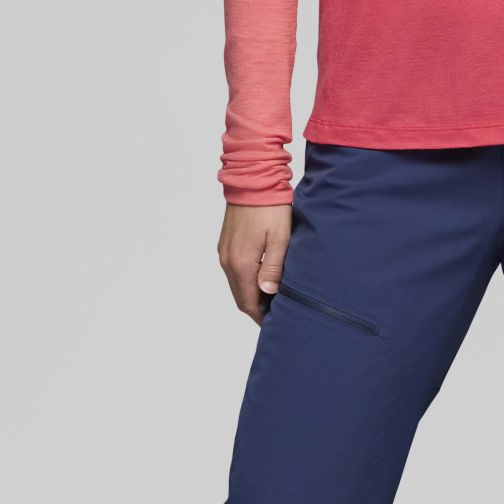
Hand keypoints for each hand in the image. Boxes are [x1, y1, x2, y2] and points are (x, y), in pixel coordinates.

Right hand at [218, 202, 292, 323]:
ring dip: (250, 295)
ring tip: (271, 298)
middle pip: (240, 297)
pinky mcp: (224, 244)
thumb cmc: (271, 208)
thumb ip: (273, 268)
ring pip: (235, 285)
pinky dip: (244, 281)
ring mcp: (224, 252)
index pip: (249, 303)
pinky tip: (259, 279)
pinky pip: (232, 271)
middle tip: (275, 314)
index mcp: (242, 263)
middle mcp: (227, 261)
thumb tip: (267, 293)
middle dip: (256, 309)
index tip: (275, 323)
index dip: (261, 316)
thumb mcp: (280, 239)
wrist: (252, 180)